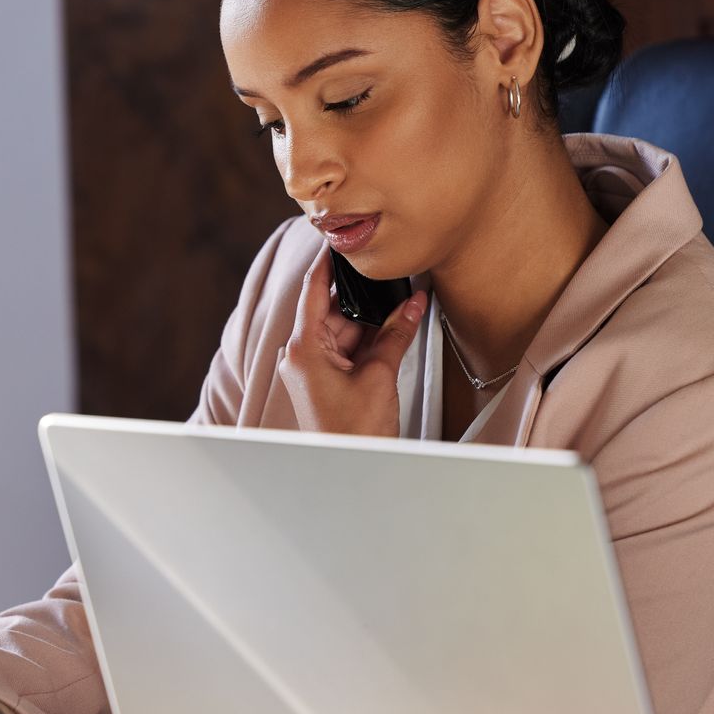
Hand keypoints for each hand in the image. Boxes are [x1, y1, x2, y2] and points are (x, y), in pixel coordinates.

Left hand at [276, 250, 425, 436]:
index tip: (339, 241)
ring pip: (344, 330)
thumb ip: (395, 334)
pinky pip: (347, 350)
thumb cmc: (353, 434)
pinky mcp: (325, 382)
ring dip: (370, 324)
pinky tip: (392, 334)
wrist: (355, 472)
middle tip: (392, 282)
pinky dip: (368, 343)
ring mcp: (312, 371)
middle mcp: (301, 357)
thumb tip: (411, 305)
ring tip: (400, 313)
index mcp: (303, 349)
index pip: (313, 290)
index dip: (328, 263)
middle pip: (334, 311)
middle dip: (364, 300)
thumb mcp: (380, 375)